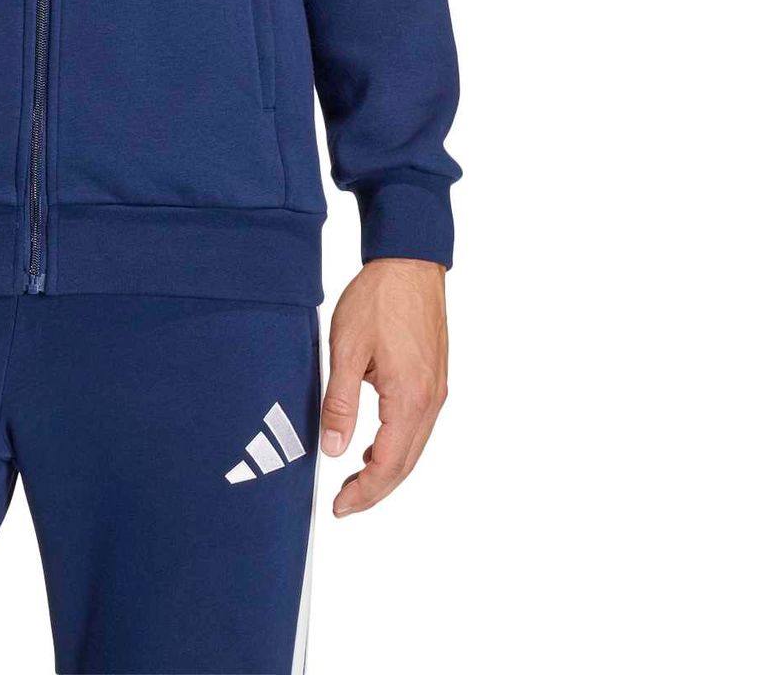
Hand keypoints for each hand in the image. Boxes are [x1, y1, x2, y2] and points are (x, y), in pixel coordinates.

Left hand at [320, 257, 447, 516]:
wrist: (409, 261)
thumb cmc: (378, 298)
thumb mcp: (346, 348)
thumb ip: (340, 403)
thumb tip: (334, 450)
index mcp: (409, 397)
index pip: (389, 465)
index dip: (364, 493)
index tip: (339, 507)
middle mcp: (430, 400)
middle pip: (406, 464)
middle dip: (375, 490)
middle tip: (344, 504)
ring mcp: (436, 390)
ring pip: (414, 447)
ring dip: (387, 470)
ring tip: (355, 481)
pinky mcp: (434, 378)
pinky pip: (418, 426)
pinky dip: (397, 446)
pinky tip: (375, 446)